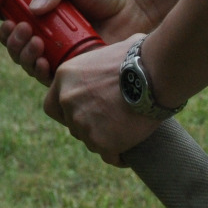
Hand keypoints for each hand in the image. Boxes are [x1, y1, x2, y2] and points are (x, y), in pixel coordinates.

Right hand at [0, 0, 151, 84]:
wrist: (139, 2)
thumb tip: (32, 10)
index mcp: (48, 19)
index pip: (18, 30)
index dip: (8, 32)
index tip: (10, 23)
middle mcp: (53, 41)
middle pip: (21, 52)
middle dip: (15, 45)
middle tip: (26, 33)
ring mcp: (67, 58)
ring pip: (34, 68)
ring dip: (26, 59)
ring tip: (36, 46)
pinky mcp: (81, 73)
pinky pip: (56, 82)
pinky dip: (44, 75)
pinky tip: (45, 64)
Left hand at [43, 38, 158, 166]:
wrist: (154, 74)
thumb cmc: (139, 57)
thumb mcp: (110, 51)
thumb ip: (101, 62)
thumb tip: (118, 55)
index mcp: (65, 77)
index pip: (52, 105)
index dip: (66, 112)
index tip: (83, 113)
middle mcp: (67, 101)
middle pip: (72, 125)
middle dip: (88, 126)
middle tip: (109, 123)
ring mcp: (82, 123)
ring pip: (90, 141)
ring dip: (104, 140)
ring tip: (124, 133)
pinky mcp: (101, 142)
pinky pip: (109, 156)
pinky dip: (119, 156)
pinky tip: (128, 153)